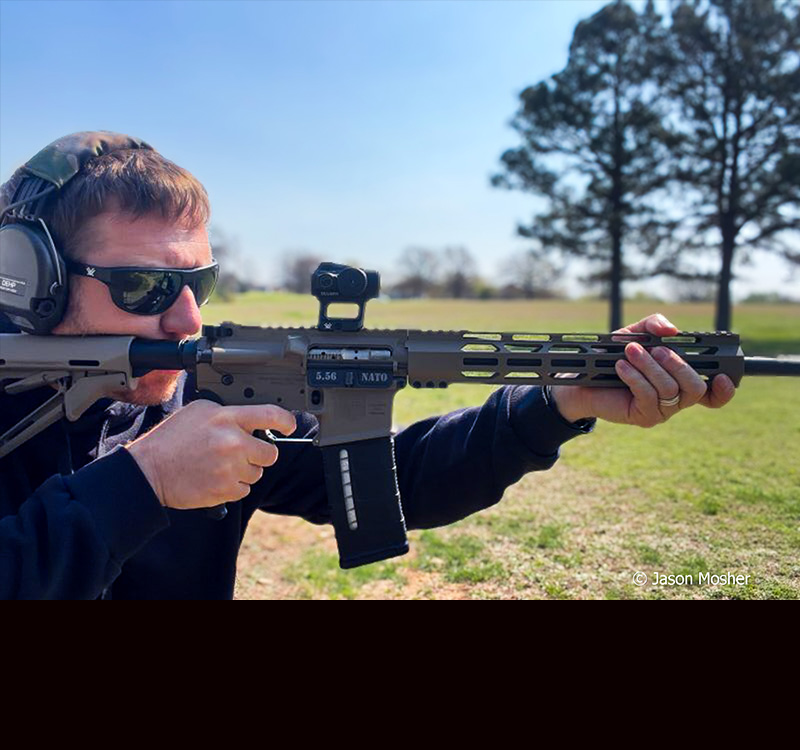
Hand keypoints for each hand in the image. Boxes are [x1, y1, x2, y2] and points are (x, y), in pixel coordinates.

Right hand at [126, 400, 296, 508]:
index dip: (286, 421)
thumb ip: (227, 413)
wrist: (149, 470)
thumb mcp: (198, 411)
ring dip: (245, 471)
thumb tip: (248, 419)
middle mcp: (233, 442)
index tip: (289, 426)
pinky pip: (244, 490)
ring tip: (220, 466)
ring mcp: (231, 468)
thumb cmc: (170, 440)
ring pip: (257, 473)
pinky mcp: (226, 490)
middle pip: (270, 453)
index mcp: (227, 419)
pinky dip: (234, 487)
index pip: (270, 415)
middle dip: (259, 454)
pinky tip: (215, 478)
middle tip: (241, 453)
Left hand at [550, 313, 735, 426]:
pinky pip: (648, 397)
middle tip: (656, 350)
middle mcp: (677, 398)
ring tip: (630, 352)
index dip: (724, 389)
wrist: (582, 380)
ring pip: (670, 390)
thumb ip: (653, 325)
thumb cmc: (613, 356)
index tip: (722, 377)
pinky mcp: (644, 417)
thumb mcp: (634, 334)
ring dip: (649, 367)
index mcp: (681, 379)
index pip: (713, 392)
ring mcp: (662, 411)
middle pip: (695, 388)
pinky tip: (621, 366)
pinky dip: (635, 377)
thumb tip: (672, 330)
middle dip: (677, 365)